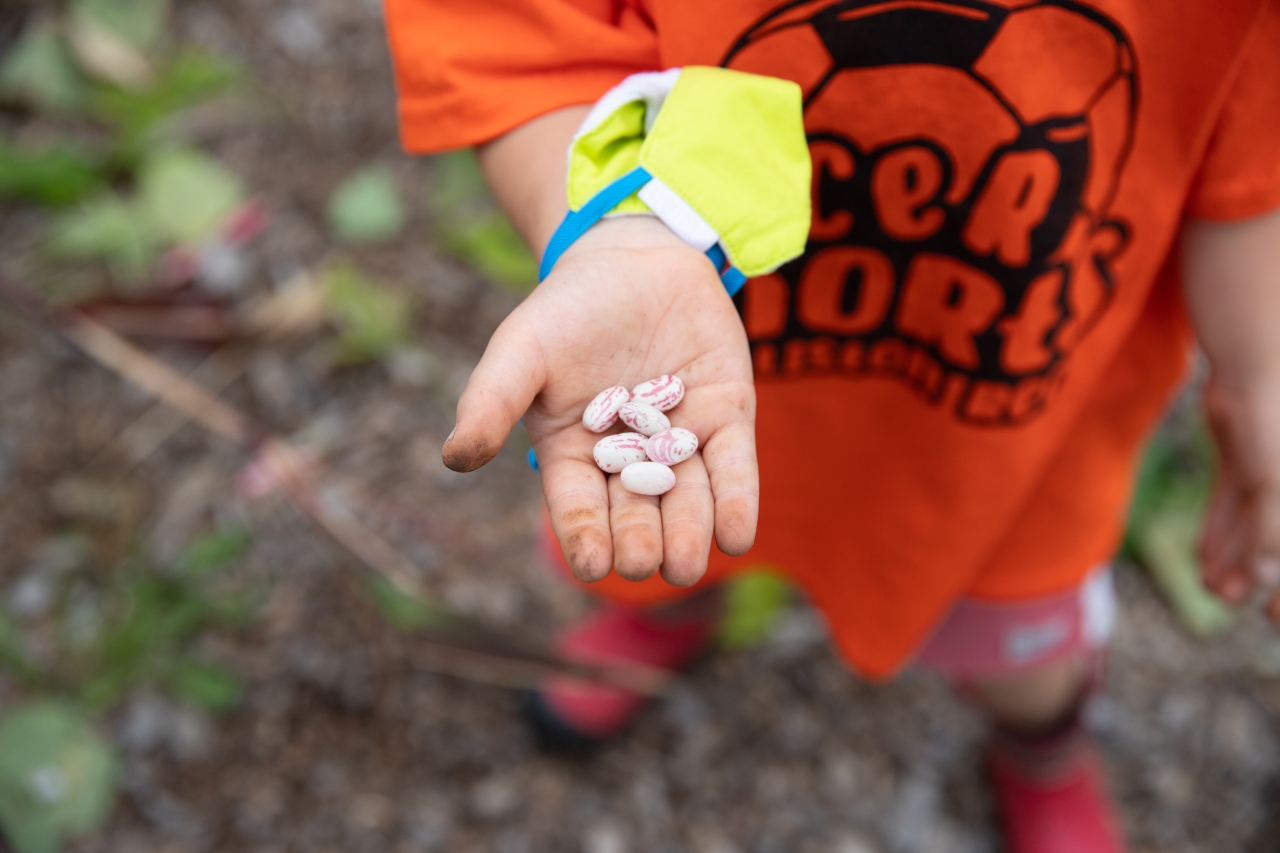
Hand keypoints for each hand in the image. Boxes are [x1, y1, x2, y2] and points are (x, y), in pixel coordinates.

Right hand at [442, 216, 757, 585]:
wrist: (636, 258)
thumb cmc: (567, 309)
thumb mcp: (521, 350)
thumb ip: (491, 401)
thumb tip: (455, 458)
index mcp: (575, 457)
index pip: (580, 509)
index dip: (584, 538)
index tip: (591, 564)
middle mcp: (631, 462)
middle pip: (637, 516)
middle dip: (640, 543)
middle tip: (643, 561)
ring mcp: (683, 443)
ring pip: (688, 502)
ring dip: (688, 536)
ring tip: (685, 563)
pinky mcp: (728, 419)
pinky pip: (734, 469)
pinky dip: (737, 503)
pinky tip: (736, 535)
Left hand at [1199, 378, 1279, 618]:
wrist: (1255, 371)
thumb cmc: (1276, 430)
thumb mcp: (1273, 487)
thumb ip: (1271, 536)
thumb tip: (1269, 581)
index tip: (1273, 618)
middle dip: (1258, 574)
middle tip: (1230, 601)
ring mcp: (1270, 471)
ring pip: (1254, 525)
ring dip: (1234, 557)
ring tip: (1211, 586)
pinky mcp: (1244, 457)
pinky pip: (1234, 502)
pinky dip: (1220, 529)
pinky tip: (1204, 558)